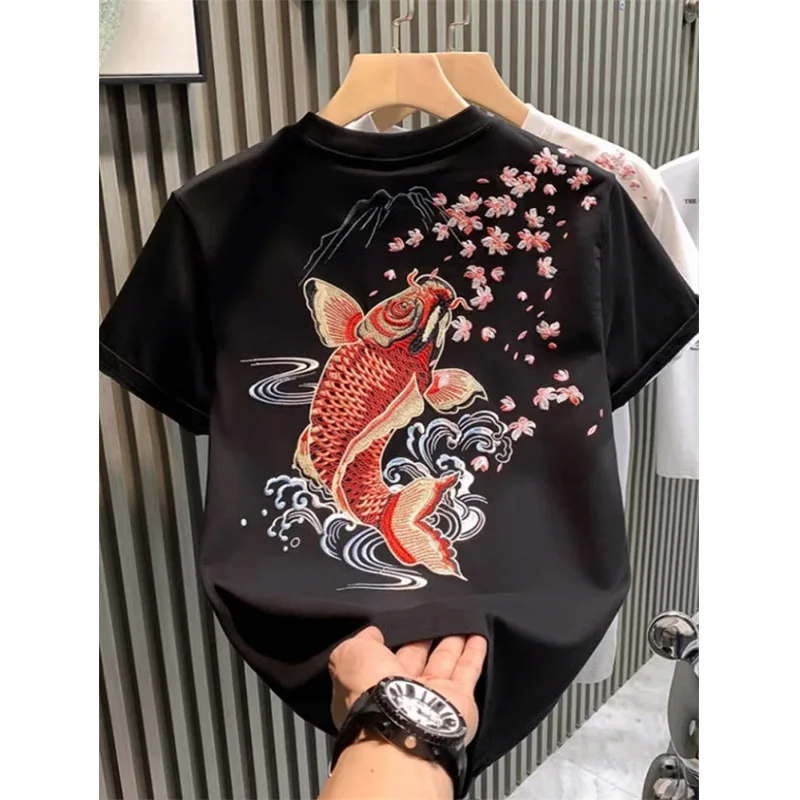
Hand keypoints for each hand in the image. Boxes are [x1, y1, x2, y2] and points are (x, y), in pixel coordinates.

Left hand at [328, 627, 487, 743]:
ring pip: (445, 661)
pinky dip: (475, 653)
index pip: (383, 659)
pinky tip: (479, 635)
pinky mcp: (459, 701)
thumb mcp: (349, 656)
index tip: (399, 624)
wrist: (401, 725)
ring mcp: (432, 698)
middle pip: (416, 659)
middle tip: (432, 618)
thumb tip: (372, 634)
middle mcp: (402, 694)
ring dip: (453, 642)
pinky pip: (468, 671)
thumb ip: (360, 642)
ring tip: (459, 620)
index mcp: (373, 686)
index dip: (391, 640)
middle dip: (423, 640)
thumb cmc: (367, 690)